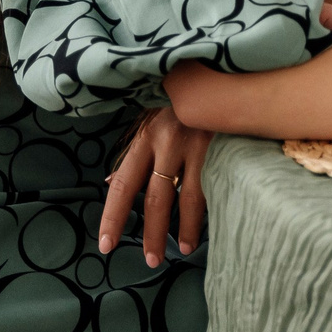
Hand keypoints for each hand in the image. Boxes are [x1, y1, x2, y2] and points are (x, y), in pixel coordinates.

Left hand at [100, 105, 211, 267]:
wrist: (220, 70)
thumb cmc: (183, 99)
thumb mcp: (153, 119)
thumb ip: (136, 153)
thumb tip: (110, 183)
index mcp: (146, 137)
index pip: (124, 184)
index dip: (114, 216)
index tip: (106, 245)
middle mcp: (169, 141)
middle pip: (157, 198)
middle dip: (153, 234)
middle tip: (152, 260)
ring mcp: (199, 143)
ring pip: (190, 197)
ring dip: (187, 228)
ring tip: (185, 248)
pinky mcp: (224, 144)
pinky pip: (216, 184)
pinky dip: (213, 206)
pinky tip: (214, 223)